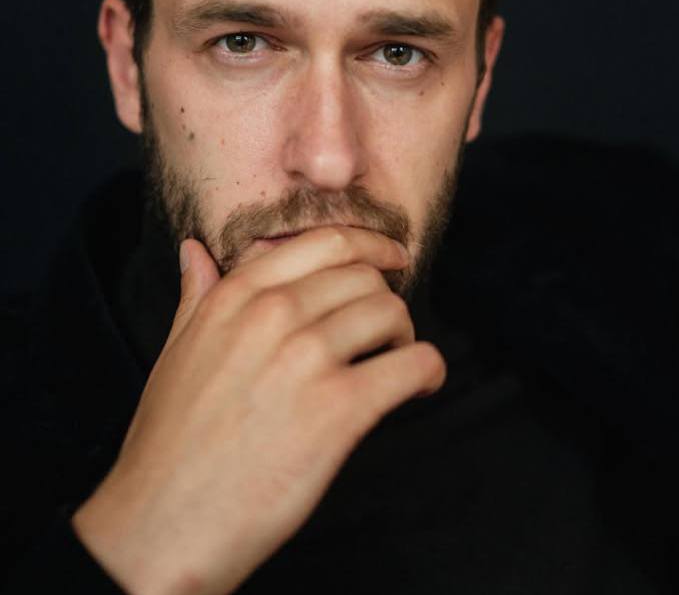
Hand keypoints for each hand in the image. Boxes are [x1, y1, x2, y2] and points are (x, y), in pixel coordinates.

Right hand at [71, 226, 445, 594]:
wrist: (162, 523)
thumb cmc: (168, 443)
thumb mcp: (174, 352)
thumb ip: (196, 295)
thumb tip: (194, 250)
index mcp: (236, 296)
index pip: (324, 242)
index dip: (370, 246)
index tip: (390, 260)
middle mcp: (272, 314)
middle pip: (364, 277)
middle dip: (384, 299)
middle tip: (383, 333)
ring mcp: (306, 357)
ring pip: (392, 312)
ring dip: (405, 336)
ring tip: (394, 362)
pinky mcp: (338, 409)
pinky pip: (413, 364)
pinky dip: (429, 372)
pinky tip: (420, 387)